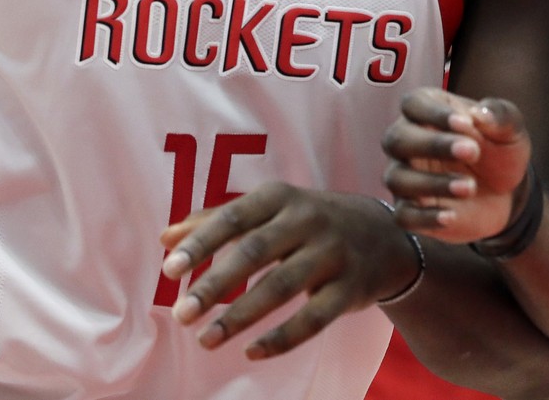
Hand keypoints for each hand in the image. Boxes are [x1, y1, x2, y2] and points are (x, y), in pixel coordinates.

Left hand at [159, 182, 418, 358]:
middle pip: (256, 252)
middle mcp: (309, 220)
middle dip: (215, 284)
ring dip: (241, 316)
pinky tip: (252, 352)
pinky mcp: (350, 288)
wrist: (384, 235)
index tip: (169, 269)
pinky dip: (283, 337)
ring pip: (282, 286)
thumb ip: (218, 219)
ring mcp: (332, 253)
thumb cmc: (309, 221)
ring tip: (206, 340)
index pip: (235, 217)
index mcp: (282, 197)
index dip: (202, 243)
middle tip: (181, 314)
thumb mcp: (271, 208)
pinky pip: (314, 318)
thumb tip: (165, 237)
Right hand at [382, 87, 533, 242]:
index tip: (467, 123)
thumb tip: (481, 114)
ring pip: (398, 179)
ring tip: (470, 187)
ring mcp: (404, 177)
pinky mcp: (410, 210)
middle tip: (472, 151)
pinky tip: (452, 216)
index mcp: (427, 110)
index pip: (415, 104)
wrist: (505, 193)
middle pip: (397, 140)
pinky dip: (425, 217)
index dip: (436, 112)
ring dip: (432, 183)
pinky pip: (403, 216)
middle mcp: (407, 141)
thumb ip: (499, 116)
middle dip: (432, 145)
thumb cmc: (498, 150)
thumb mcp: (510, 130)